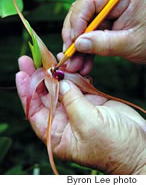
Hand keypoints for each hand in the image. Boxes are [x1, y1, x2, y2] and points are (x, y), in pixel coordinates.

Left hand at [16, 56, 145, 173]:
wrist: (139, 148)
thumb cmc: (114, 147)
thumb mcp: (88, 124)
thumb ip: (72, 101)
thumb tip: (60, 82)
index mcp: (58, 134)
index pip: (34, 110)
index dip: (27, 91)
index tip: (21, 73)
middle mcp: (65, 122)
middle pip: (46, 96)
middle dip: (39, 77)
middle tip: (30, 60)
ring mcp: (78, 110)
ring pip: (62, 89)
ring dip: (58, 74)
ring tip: (52, 58)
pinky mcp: (90, 103)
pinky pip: (78, 86)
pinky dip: (75, 76)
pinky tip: (70, 66)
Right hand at [59, 0, 145, 73]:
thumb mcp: (130, 43)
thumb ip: (105, 43)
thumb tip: (78, 44)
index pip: (88, 0)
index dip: (77, 20)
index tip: (74, 41)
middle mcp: (108, 1)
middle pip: (79, 14)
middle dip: (73, 38)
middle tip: (69, 57)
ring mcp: (103, 15)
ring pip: (81, 29)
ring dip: (77, 49)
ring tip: (75, 67)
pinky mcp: (102, 27)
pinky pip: (88, 38)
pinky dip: (84, 52)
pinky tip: (84, 65)